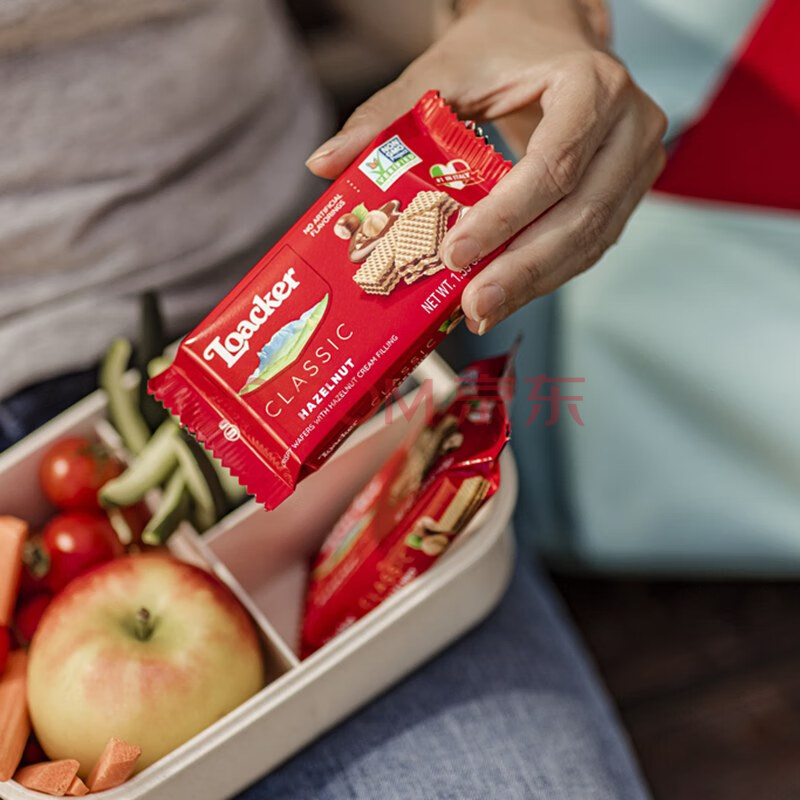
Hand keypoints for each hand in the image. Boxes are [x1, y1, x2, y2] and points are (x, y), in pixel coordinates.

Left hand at [306, 0, 666, 333]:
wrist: (552, 36)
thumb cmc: (503, 48)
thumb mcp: (443, 71)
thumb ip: (386, 117)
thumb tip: (324, 163)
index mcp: (590, 83)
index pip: (552, 165)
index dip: (505, 218)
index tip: (456, 254)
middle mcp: (629, 123)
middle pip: (581, 214)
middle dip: (521, 269)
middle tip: (473, 306)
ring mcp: (637, 159)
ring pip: (592, 239)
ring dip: (536, 282)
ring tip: (484, 311)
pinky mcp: (629, 188)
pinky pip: (593, 243)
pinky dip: (550, 272)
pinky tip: (509, 293)